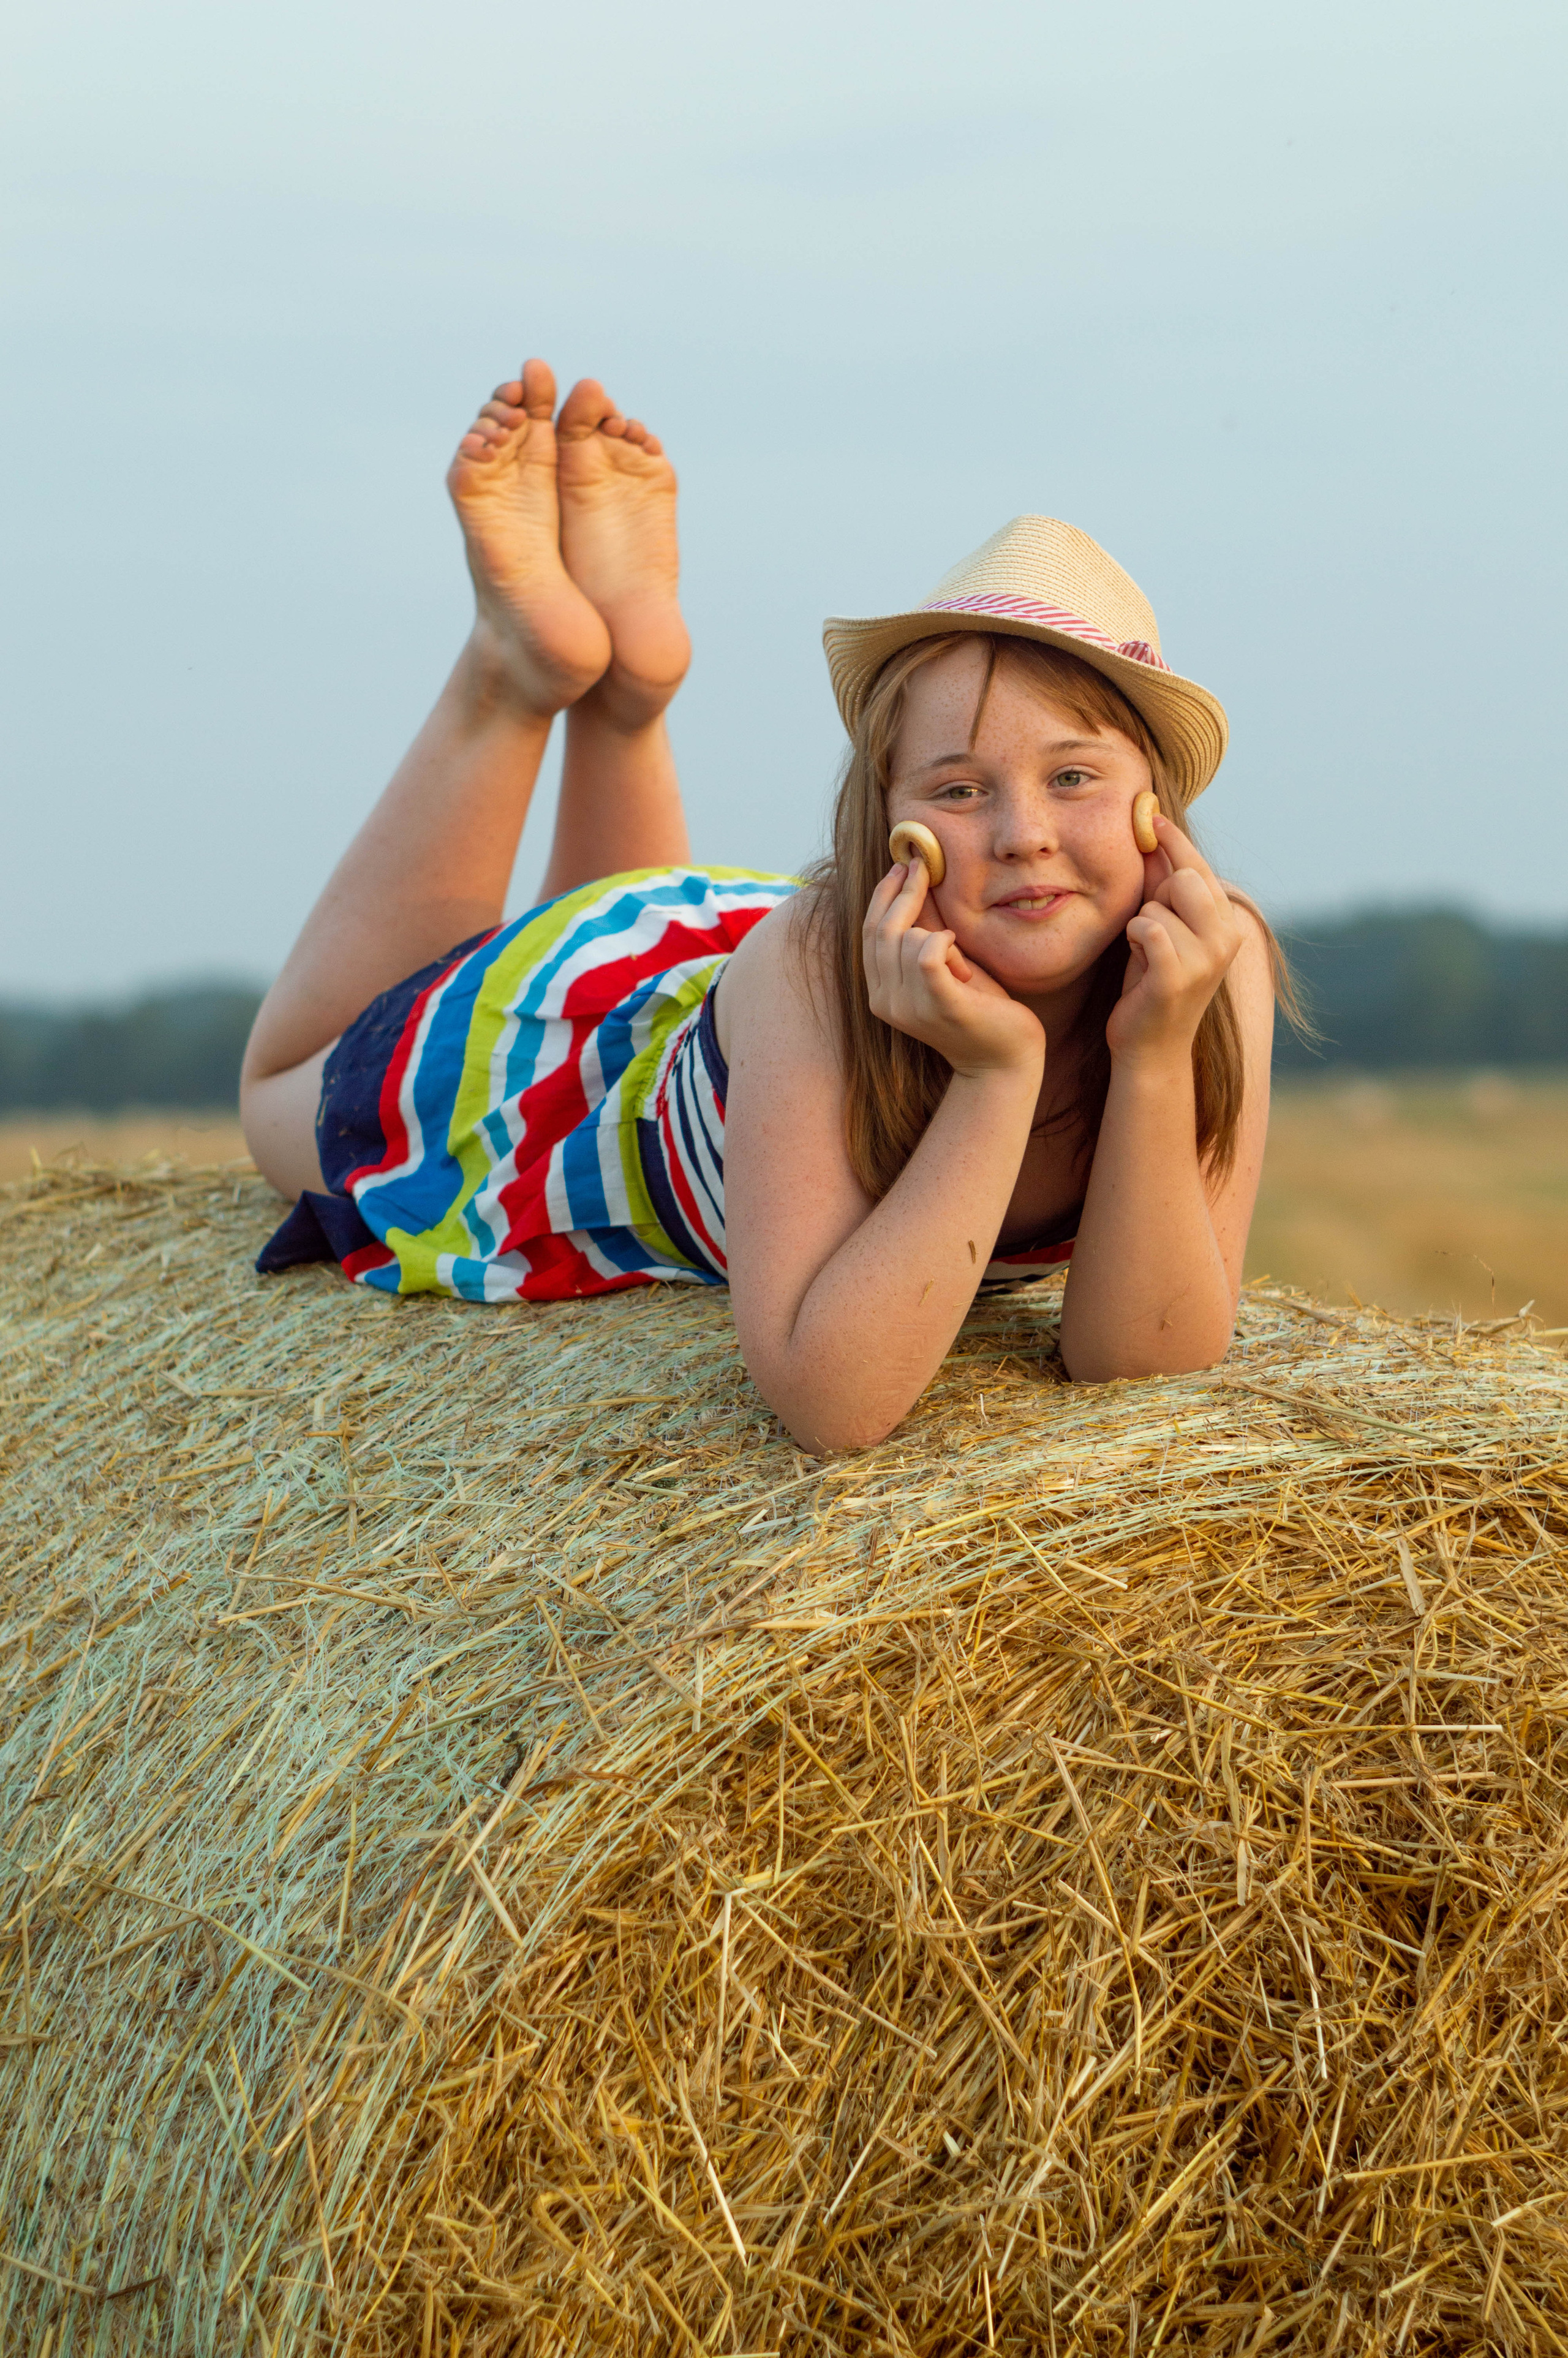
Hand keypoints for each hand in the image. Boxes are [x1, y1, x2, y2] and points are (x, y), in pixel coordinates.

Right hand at [862, 861, 1044, 1079]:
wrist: (1002, 1058)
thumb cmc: (977, 1008)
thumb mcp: (941, 965)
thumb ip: (922, 933)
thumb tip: (911, 884)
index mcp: (880, 994)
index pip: (869, 933)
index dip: (882, 896)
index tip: (900, 866)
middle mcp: (887, 1003)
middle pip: (883, 931)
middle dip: (903, 893)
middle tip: (921, 867)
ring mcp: (911, 1007)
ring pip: (908, 940)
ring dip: (938, 935)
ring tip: (959, 959)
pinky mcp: (941, 1005)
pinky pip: (928, 955)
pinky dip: (943, 942)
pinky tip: (956, 948)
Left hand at [1106, 814, 1243, 1063]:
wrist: (1150, 1045)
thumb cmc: (1150, 982)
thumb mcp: (1159, 927)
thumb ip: (1159, 886)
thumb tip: (1150, 837)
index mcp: (1227, 922)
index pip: (1200, 867)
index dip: (1173, 840)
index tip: (1150, 814)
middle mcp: (1226, 937)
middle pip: (1185, 876)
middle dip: (1157, 895)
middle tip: (1151, 929)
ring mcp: (1207, 958)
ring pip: (1161, 903)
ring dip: (1142, 923)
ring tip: (1146, 953)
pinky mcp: (1178, 975)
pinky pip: (1147, 927)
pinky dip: (1135, 938)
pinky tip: (1139, 960)